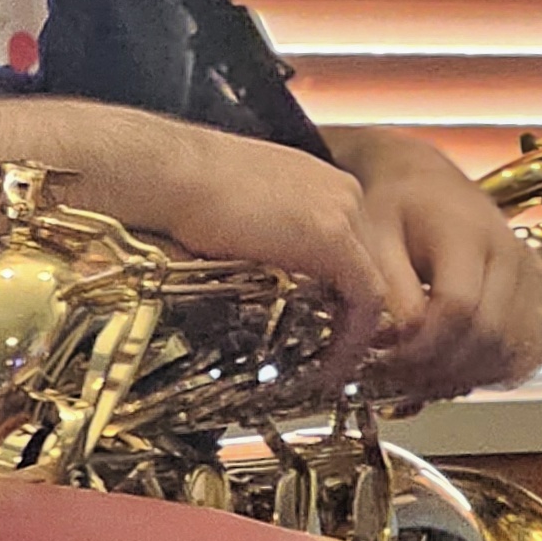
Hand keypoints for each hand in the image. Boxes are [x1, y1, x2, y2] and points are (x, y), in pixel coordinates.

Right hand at [0, 99, 407, 376]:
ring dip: (360, 333)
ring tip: (335, 370)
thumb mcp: (239, 211)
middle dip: (358, 316)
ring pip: (376, 283)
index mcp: (321, 181)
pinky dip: (354, 338)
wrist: (166, 170)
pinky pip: (365, 299)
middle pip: (372, 264)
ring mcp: (344, 211)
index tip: (328, 329)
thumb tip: (257, 277)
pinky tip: (330, 368)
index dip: (345, 293)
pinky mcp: (333, 236)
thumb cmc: (182, 187)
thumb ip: (265, 239)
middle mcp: (344, 190)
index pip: (355, 245)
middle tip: (338, 358)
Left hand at [325, 126, 541, 399]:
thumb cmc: (398, 206)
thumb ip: (390, 289)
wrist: (429, 183)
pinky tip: (454, 370)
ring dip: (465, 375)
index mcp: (468, 234)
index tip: (389, 359)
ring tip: (422, 378)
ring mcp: (527, 275)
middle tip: (400, 378)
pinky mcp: (533, 292)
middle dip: (441, 367)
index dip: (424, 346)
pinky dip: (489, 370)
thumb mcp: (377, 236)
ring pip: (510, 348)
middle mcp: (508, 254)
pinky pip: (523, 347)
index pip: (459, 307)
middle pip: (489, 334)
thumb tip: (403, 341)